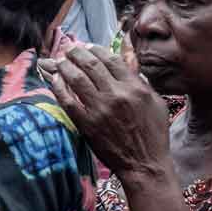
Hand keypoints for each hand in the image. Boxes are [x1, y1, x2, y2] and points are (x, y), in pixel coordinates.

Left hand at [40, 45, 169, 176]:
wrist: (145, 164)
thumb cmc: (154, 134)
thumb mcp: (155, 101)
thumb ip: (140, 78)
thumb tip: (129, 56)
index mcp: (135, 87)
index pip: (111, 59)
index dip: (96, 49)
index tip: (88, 46)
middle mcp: (117, 95)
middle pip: (91, 65)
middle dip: (77, 53)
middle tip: (69, 48)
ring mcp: (100, 109)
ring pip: (76, 79)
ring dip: (65, 66)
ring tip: (60, 61)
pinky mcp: (87, 124)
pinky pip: (68, 101)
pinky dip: (59, 88)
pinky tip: (55, 80)